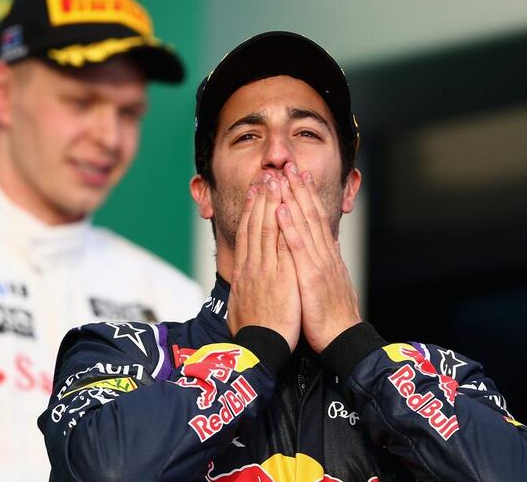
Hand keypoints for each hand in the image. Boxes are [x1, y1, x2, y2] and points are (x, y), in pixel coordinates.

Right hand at [228, 174, 300, 352]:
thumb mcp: (242, 307)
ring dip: (270, 203)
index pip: (246, 235)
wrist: (259, 349)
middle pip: (255, 226)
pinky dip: (283, 225)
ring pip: (267, 229)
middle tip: (264, 176)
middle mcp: (252, 266)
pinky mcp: (281, 277)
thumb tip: (240, 285)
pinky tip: (286, 208)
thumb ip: (244, 291)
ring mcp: (266, 270)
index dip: (250, 211)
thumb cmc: (252, 333)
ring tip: (274, 181)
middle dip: (260, 199)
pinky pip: (281, 245)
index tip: (254, 192)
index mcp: (244, 272)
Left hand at [277, 162, 360, 352]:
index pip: (317, 219)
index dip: (308, 196)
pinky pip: (298, 248)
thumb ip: (327, 262)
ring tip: (284, 177)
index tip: (301, 176)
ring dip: (294, 198)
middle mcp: (324, 254)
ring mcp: (318, 263)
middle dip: (300, 188)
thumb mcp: (332, 283)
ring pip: (305, 224)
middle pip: (312, 214)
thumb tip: (328, 246)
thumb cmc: (333, 316)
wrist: (342, 339)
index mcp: (327, 256)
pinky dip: (291, 227)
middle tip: (291, 164)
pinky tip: (283, 209)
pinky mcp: (311, 276)